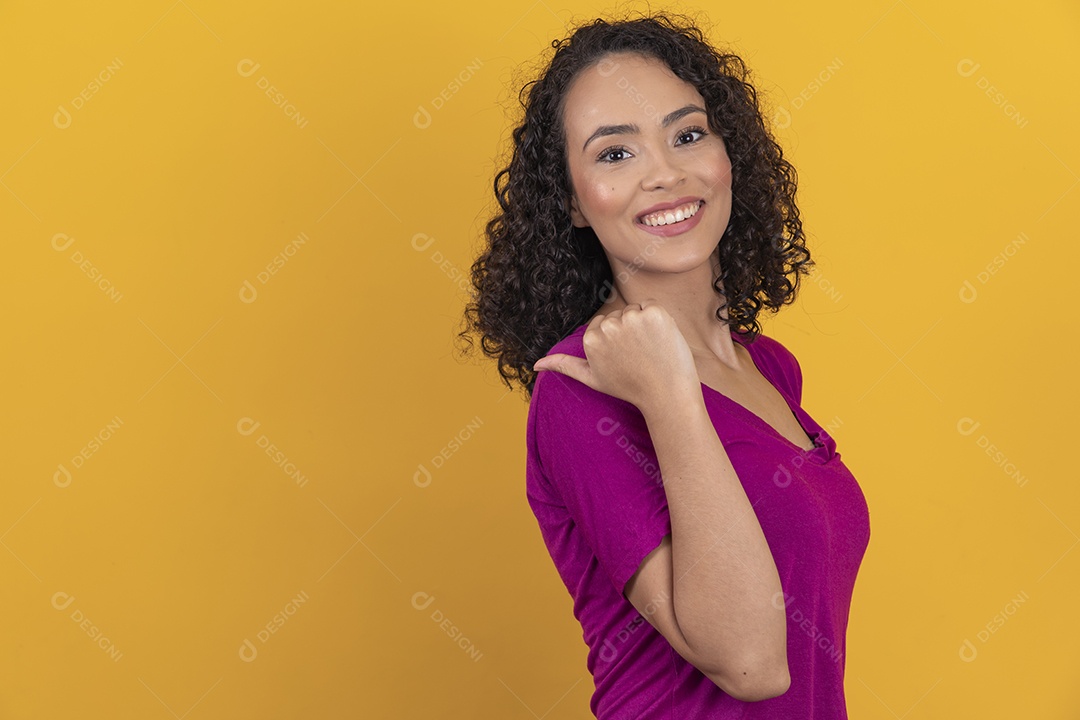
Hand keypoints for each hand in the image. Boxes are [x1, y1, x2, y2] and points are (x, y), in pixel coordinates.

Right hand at [533, 300, 700, 412]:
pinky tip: (659, 339)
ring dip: (643, 325)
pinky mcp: (653, 313)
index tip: (624, 358)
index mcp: (591, 339)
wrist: (666, 393)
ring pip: (634, 310)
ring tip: (649, 350)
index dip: (616, 341)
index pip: (603, 324)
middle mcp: (607, 327)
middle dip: (628, 331)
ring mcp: (631, 319)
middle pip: (618, 315)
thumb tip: (535, 365)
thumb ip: (564, 365)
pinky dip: (658, 319)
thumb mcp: (591, 378)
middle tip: (638, 356)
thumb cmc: (629, 387)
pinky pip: (651, 305)